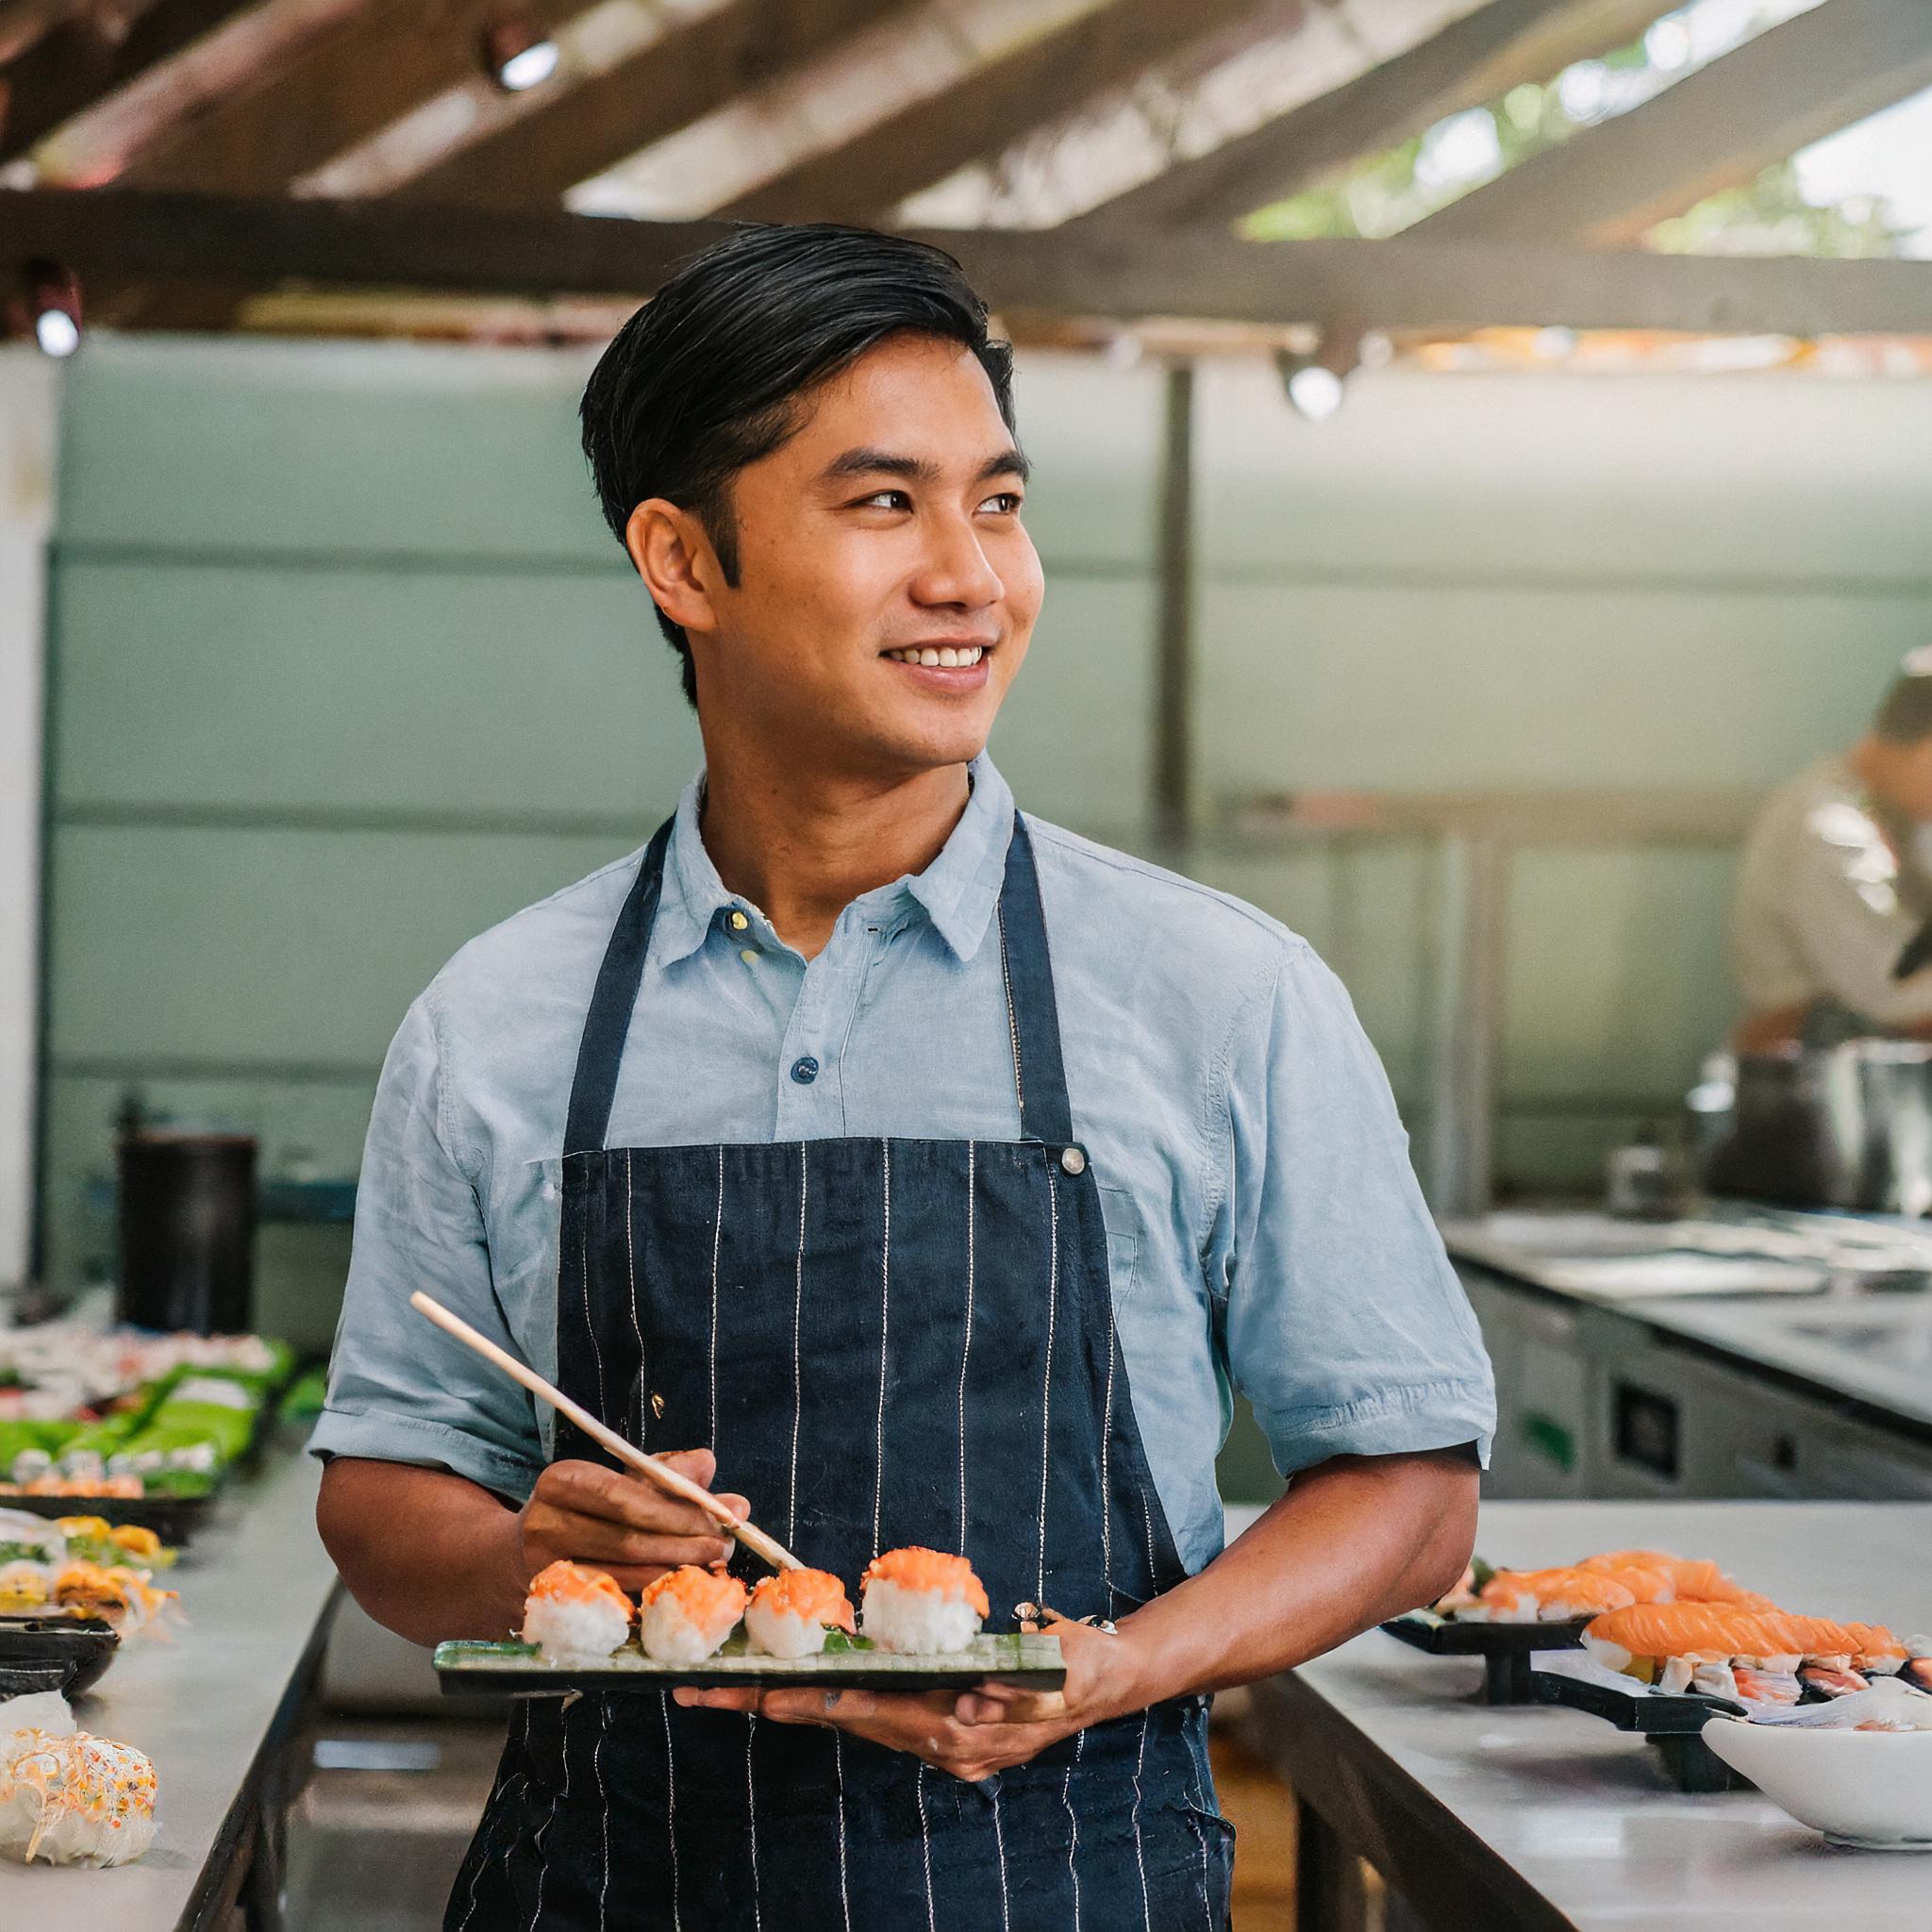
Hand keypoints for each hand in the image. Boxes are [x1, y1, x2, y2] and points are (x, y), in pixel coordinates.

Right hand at [518, 1451, 747, 1592]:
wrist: (516, 1556)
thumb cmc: (585, 1510)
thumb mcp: (621, 1479)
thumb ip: (673, 1477)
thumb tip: (722, 1484)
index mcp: (562, 1480)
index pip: (624, 1495)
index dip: (674, 1511)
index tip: (717, 1520)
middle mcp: (546, 1522)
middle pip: (626, 1538)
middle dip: (684, 1544)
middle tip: (723, 1548)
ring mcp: (545, 1567)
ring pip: (623, 1572)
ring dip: (675, 1570)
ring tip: (711, 1565)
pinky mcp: (555, 1601)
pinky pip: (615, 1597)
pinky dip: (653, 1590)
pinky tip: (680, 1584)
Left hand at [673, 1618, 1145, 1781]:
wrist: (1108, 1680)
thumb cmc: (1078, 1661)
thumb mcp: (1055, 1665)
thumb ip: (1013, 1685)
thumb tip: (965, 1702)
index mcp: (959, 1729)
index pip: (867, 1711)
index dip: (808, 1699)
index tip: (756, 1694)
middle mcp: (937, 1743)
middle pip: (840, 1718)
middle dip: (770, 1705)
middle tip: (702, 1691)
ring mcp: (936, 1742)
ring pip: (848, 1719)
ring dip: (788, 1704)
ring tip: (726, 1690)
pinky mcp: (937, 1730)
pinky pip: (872, 1715)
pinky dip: (829, 1702)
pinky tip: (793, 1690)